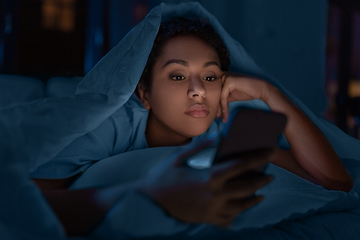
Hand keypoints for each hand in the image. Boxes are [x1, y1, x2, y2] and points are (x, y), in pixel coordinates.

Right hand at [138, 136, 272, 226]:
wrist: (148, 202)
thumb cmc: (162, 177)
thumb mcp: (178, 157)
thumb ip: (199, 146)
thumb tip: (216, 137)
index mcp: (209, 177)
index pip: (241, 165)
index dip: (258, 157)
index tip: (269, 152)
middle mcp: (215, 195)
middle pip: (246, 187)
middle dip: (261, 180)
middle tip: (269, 175)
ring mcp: (212, 209)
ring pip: (241, 206)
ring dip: (254, 199)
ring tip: (261, 194)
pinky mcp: (207, 219)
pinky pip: (229, 218)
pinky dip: (238, 213)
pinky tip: (241, 209)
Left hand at [220, 73, 271, 121]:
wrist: (260, 89)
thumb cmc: (247, 91)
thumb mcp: (231, 95)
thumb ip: (222, 98)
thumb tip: (214, 108)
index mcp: (222, 76)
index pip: (215, 92)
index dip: (215, 103)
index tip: (217, 114)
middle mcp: (222, 75)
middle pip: (215, 94)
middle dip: (216, 107)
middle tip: (217, 117)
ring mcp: (225, 77)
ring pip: (218, 96)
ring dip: (220, 108)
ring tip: (222, 118)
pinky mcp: (229, 81)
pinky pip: (223, 97)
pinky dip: (224, 106)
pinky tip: (225, 113)